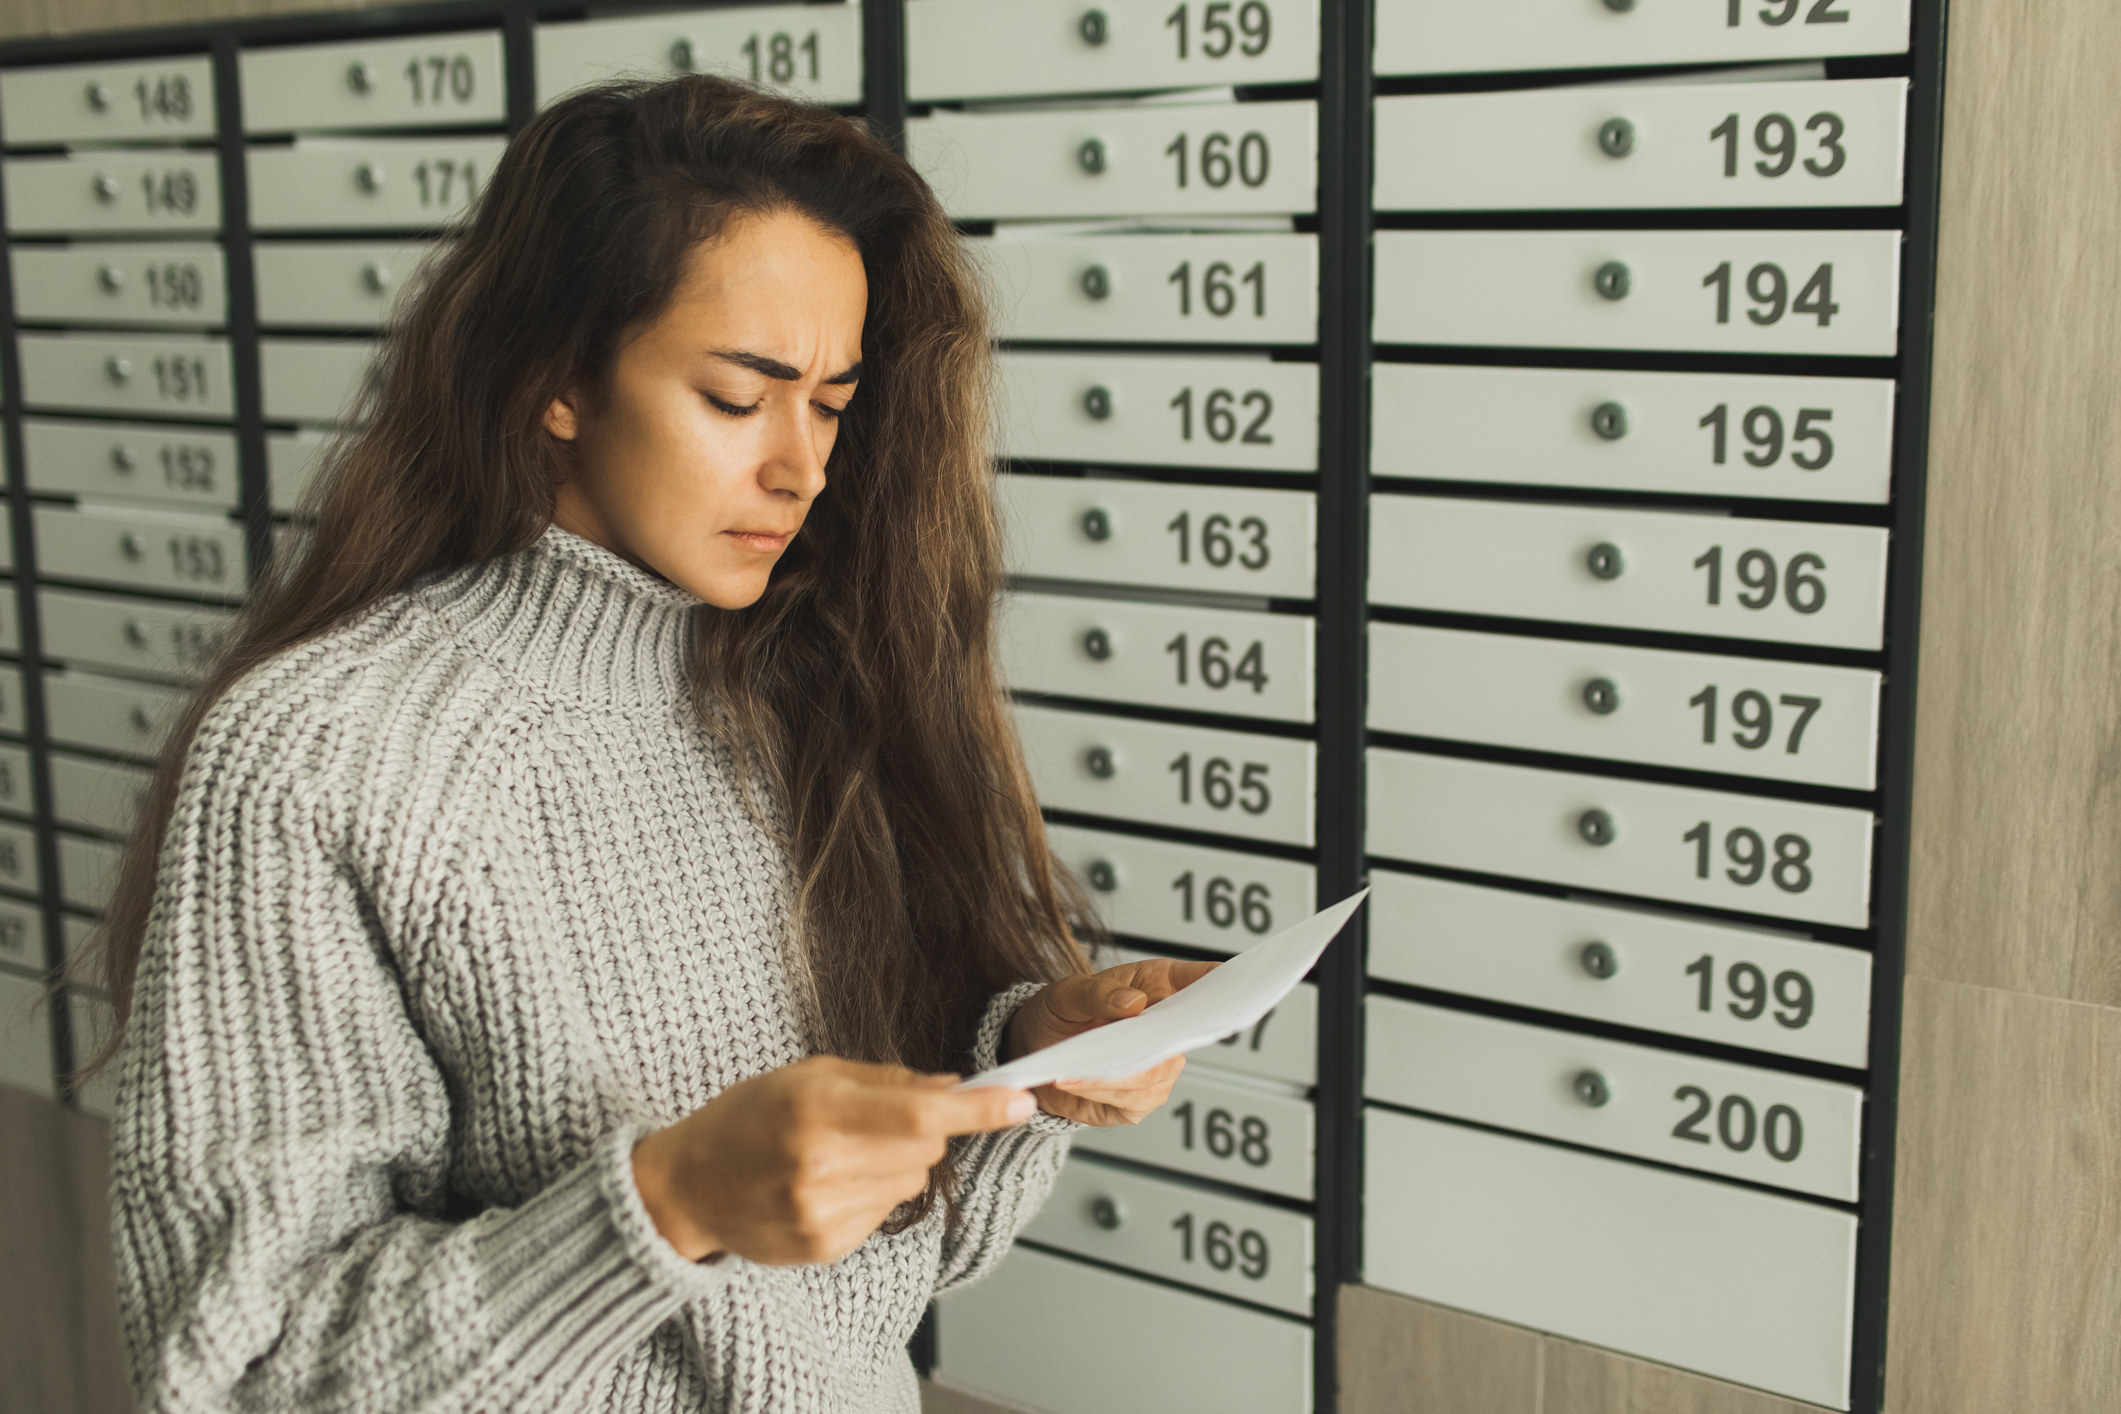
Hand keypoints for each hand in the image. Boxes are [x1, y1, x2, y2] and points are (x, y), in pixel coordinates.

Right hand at [630, 1056, 1033, 1264]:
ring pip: (911, 1182)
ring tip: (840, 1155)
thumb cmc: (747, 1118)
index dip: (978, 1110)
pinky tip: (828, 1185)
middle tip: (874, 1119)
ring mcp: (823, 1215)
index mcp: (817, 1112)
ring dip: (895, 1163)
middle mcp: (821, 1168)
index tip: (1021, 1101)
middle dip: (921, 1128)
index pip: (920, 1113)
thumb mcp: (808, 1074)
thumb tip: (953, 1086)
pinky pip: (886, 1213)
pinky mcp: (826, 1248)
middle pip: (925, 1147)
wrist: (688, 1187)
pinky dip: (871, 1194)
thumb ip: (885, 1079)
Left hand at [1003, 958, 1217, 1126]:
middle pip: (1186, 1036)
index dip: (1219, 981)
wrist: (1037, 1051)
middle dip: (1160, 1040)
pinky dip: (1098, 1091)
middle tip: (1127, 1039)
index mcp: (1160, 987)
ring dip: (1112, 1073)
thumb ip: (1099, 994)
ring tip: (1074, 1066)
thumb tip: (1134, 1003)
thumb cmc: (1063, 1012)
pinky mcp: (1139, 1101)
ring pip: (1153, 1075)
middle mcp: (1167, 1030)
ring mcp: (1159, 1068)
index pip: (1201, 981)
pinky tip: (1073, 1080)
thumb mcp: (1069, 993)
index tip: (1227, 979)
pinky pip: (1129, 1100)